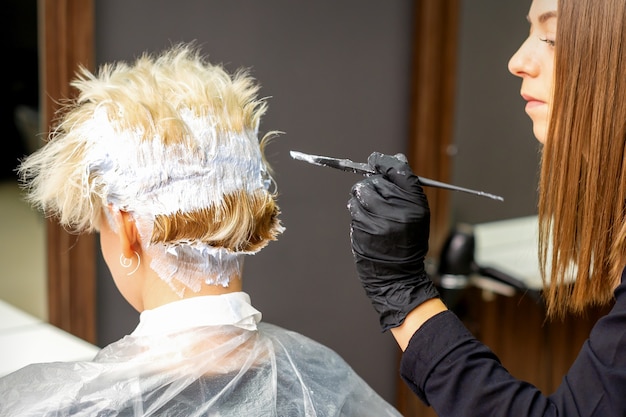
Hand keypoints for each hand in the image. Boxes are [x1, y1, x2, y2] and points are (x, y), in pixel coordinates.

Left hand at [348, 152, 438, 330]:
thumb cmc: (408, 243)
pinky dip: (357, 211)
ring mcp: (378, 222)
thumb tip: (394, 159)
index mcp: (415, 206)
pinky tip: (366, 222)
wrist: (398, 276)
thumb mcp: (417, 215)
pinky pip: (354, 210)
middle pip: (376, 181)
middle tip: (375, 193)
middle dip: (372, 184)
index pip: (399, 172)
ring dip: (360, 196)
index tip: (375, 160)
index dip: (384, 162)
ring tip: (369, 208)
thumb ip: (406, 188)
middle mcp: (397, 212)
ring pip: (360, 193)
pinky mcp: (362, 231)